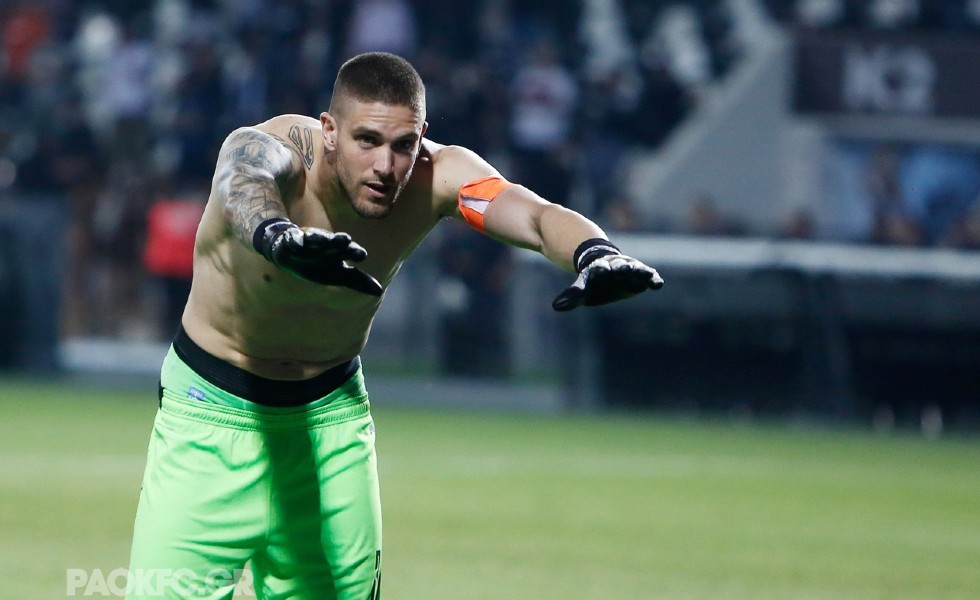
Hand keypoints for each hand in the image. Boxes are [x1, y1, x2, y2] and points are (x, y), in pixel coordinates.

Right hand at [257, 220, 382, 295]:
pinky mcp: (294, 240)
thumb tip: (380, 291)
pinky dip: (297, 240)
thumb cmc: (320, 264)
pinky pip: (295, 239)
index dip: (355, 252)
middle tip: (345, 239)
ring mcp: (311, 241)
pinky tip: (298, 240)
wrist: (293, 254)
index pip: (350, 251)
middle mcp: (327, 244)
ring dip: (321, 238)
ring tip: (323, 240)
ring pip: (317, 238)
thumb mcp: (339, 275)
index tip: (361, 255)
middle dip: (339, 241)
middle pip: (335, 242)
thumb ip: (358, 281)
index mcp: (340, 252)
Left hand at [552, 254, 662, 310]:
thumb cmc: (594, 280)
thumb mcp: (582, 288)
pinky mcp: (642, 276)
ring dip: (639, 271)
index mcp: (599, 268)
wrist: (608, 269)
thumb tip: (555, 307)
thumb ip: (572, 297)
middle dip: (622, 267)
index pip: (599, 269)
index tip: (602, 270)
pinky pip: (649, 277)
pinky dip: (653, 279)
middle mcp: (617, 266)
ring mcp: (631, 269)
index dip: (600, 270)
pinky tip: (658, 284)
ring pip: (636, 269)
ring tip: (647, 275)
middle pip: (620, 266)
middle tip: (624, 268)